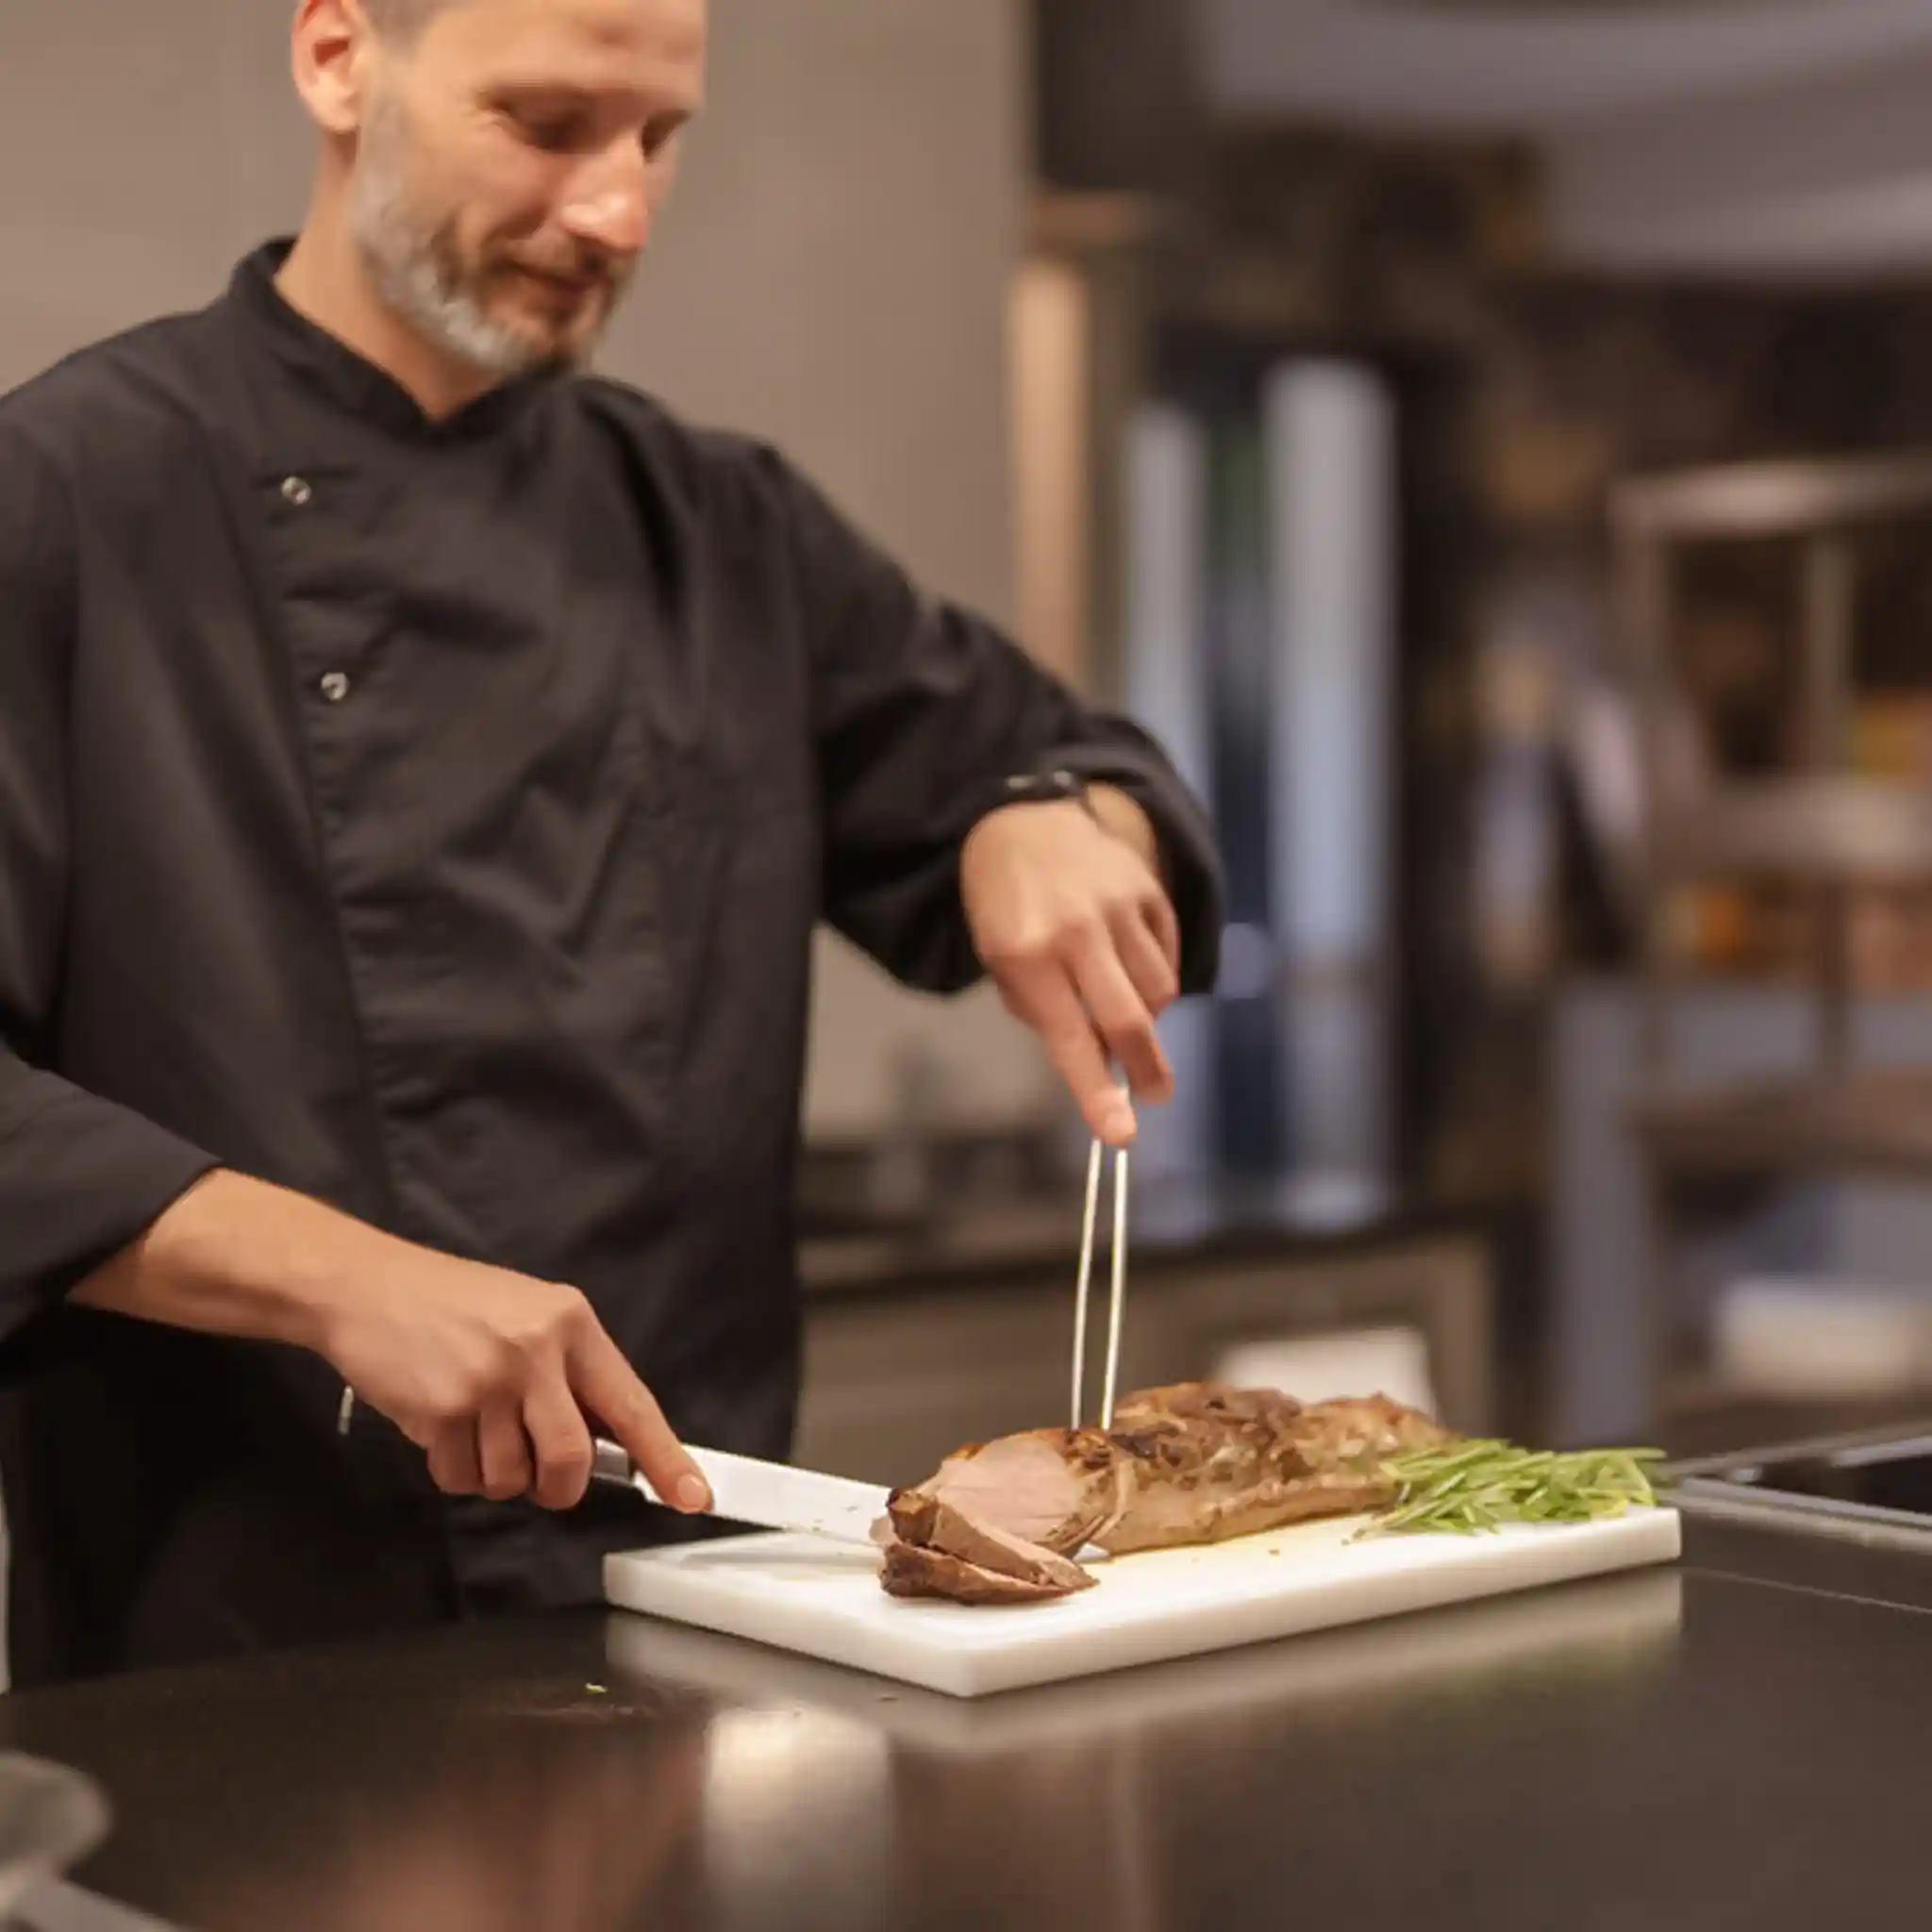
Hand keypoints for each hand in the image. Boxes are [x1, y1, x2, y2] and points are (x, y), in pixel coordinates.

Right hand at [316, 1244, 707, 1513]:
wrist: (365, 1285)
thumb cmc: (449, 1304)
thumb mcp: (527, 1317)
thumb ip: (568, 1374)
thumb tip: (606, 1444)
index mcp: (572, 1323)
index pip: (630, 1403)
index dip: (664, 1457)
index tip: (694, 1496)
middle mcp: (538, 1350)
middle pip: (571, 1460)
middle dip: (554, 1486)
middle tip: (535, 1474)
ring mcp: (490, 1379)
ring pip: (512, 1478)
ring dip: (492, 1473)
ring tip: (470, 1422)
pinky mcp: (444, 1408)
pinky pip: (463, 1479)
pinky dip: (452, 1469)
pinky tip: (439, 1425)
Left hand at [960, 786, 1179, 1144]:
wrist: (1023, 821)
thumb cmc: (1006, 908)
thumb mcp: (1002, 961)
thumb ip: (1046, 1012)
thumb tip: (1101, 1061)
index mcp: (1025, 955)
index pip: (1069, 1039)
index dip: (1097, 1094)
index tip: (1121, 1135)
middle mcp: (1075, 931)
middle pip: (1129, 1019)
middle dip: (1146, 1069)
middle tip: (1155, 1093)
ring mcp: (1117, 906)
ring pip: (1157, 990)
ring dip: (1147, 1015)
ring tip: (1122, 1006)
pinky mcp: (1147, 889)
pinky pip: (1167, 954)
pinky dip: (1154, 975)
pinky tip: (1129, 965)